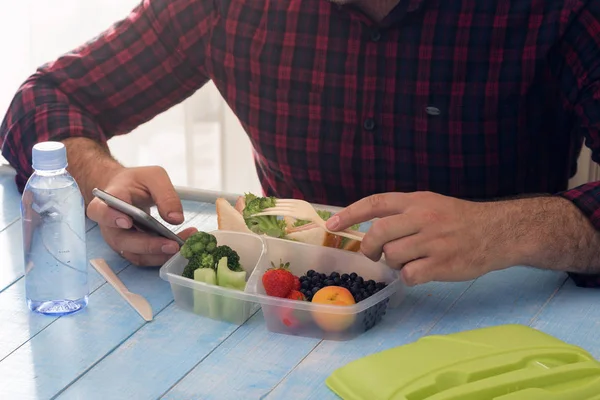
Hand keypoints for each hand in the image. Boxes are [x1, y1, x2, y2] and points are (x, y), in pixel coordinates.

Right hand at [86, 166, 196, 265]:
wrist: (125, 190)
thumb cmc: (135, 182)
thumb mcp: (154, 177)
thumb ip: (165, 195)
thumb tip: (176, 219)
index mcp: (109, 200)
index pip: (101, 211)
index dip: (111, 218)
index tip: (127, 221)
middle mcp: (109, 224)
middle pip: (122, 240)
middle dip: (148, 245)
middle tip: (172, 244)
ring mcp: (119, 239)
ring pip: (135, 254)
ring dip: (160, 253)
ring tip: (182, 245)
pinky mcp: (131, 249)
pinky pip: (145, 257)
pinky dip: (163, 255)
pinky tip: (180, 245)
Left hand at [326, 191, 513, 285]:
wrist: (497, 232)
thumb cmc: (459, 219)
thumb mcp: (431, 204)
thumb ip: (402, 213)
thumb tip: (370, 230)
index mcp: (416, 200)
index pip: (375, 203)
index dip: (350, 214)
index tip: (332, 225)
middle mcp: (422, 217)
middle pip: (378, 234)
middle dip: (369, 248)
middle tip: (374, 255)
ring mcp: (432, 241)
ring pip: (391, 256)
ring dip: (394, 262)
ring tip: (410, 260)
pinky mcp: (441, 264)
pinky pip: (408, 275)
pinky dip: (409, 277)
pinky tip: (421, 271)